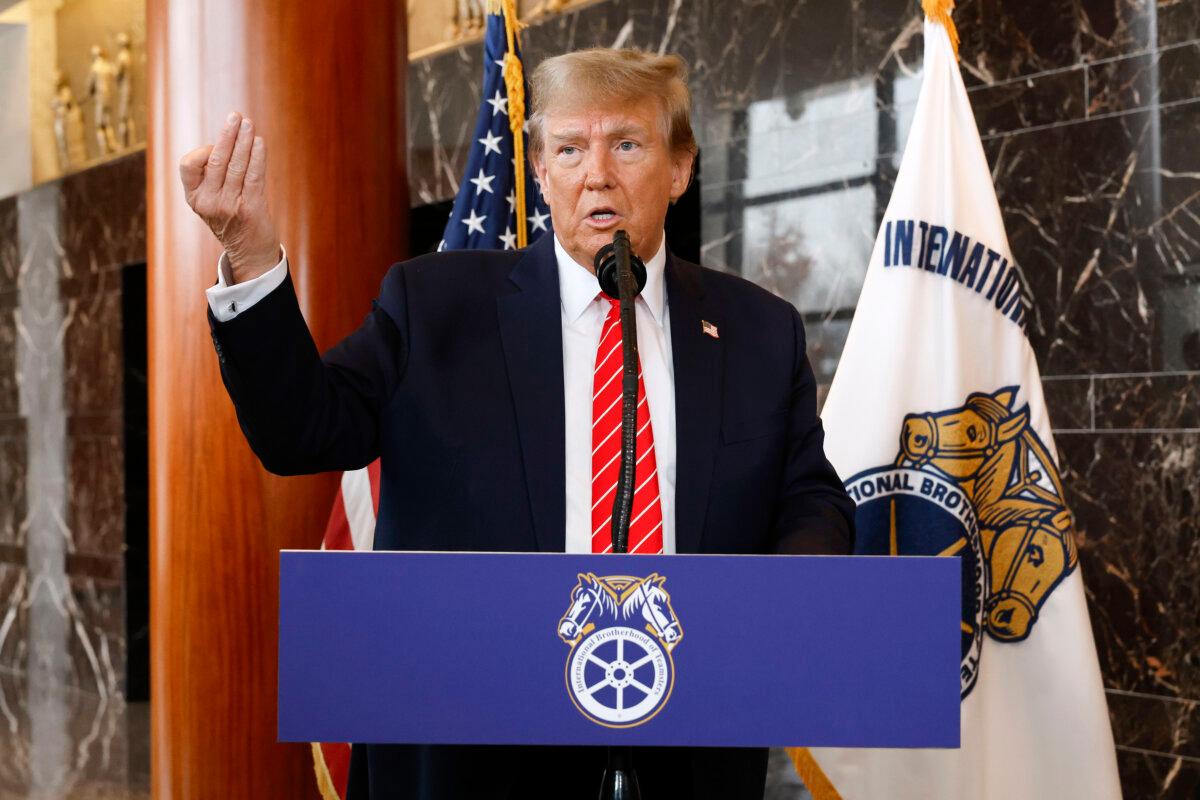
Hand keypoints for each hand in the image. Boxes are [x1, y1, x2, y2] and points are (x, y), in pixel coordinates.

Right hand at [179, 111, 280, 283]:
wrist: (250, 252)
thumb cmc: (232, 218)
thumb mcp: (211, 199)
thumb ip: (212, 175)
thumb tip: (228, 137)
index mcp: (194, 198)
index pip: (188, 165)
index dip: (203, 150)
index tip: (215, 144)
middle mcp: (208, 203)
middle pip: (216, 160)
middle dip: (227, 135)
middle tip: (236, 116)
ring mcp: (229, 207)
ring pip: (236, 166)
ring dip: (244, 141)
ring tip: (249, 124)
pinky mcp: (251, 210)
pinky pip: (254, 177)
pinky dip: (258, 157)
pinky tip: (260, 143)